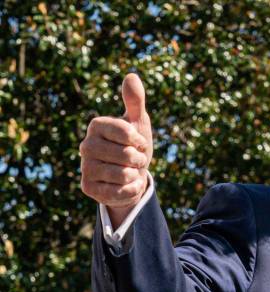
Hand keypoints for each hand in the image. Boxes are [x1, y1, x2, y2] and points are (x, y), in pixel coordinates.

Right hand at [80, 73, 152, 226]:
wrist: (132, 174)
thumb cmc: (135, 145)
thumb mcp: (138, 123)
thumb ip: (135, 101)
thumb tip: (131, 76)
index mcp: (97, 125)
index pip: (125, 132)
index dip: (139, 140)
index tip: (139, 142)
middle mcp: (86, 145)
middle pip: (125, 155)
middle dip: (139, 159)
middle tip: (136, 159)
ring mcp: (85, 167)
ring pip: (122, 174)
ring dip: (135, 174)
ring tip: (130, 171)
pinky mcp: (88, 188)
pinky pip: (119, 191)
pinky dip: (131, 189)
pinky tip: (126, 185)